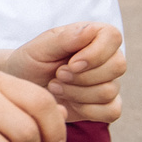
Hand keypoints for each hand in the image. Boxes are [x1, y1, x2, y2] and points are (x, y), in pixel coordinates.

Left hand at [3, 22, 125, 123]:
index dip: (95, 53)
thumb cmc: (31, 62)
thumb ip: (66, 38)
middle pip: (117, 66)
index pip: (113, 37)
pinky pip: (111, 111)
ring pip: (110, 91)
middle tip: (57, 76)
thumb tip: (91, 30)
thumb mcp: (41, 48)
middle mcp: (107, 57)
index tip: (70, 64)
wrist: (23, 86)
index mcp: (95, 35)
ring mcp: (109, 82)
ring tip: (55, 87)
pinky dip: (87, 111)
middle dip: (82, 77)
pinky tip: (68, 104)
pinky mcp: (106, 105)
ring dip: (78, 93)